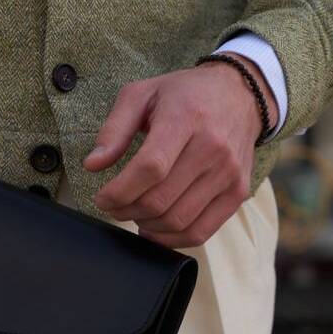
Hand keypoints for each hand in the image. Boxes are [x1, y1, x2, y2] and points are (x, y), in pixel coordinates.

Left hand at [84, 53, 277, 248]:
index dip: (119, 191)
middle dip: (126, 210)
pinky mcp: (237, 193)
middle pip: (160, 200)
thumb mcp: (142, 94)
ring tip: (133, 212)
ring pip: (177, 220)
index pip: (150, 168)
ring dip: (145, 225)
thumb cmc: (185, 95)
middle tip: (113, 206)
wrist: (240, 94)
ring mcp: (229, 173)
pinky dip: (171, 239)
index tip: (102, 197)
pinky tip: (154, 228)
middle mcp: (212, 148)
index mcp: (186, 119)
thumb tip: (92, 165)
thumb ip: (114, 129)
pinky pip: (200, 232)